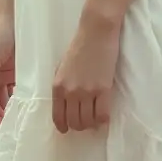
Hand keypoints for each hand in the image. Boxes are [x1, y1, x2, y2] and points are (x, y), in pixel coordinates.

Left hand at [51, 16, 121, 133]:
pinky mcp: (103, 89)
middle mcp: (70, 92)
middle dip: (79, 126)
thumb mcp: (62, 67)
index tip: (67, 129)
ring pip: (88, 122)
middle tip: (85, 121)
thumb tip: (66, 104)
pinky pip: (103, 115)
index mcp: (58, 86)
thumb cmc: (79, 45)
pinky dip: (103, 120)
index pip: (58, 117)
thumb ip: (62, 86)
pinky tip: (104, 115)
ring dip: (91, 124)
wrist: (96, 31)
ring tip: (95, 118)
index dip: (63, 127)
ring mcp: (87, 92)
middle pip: (74, 122)